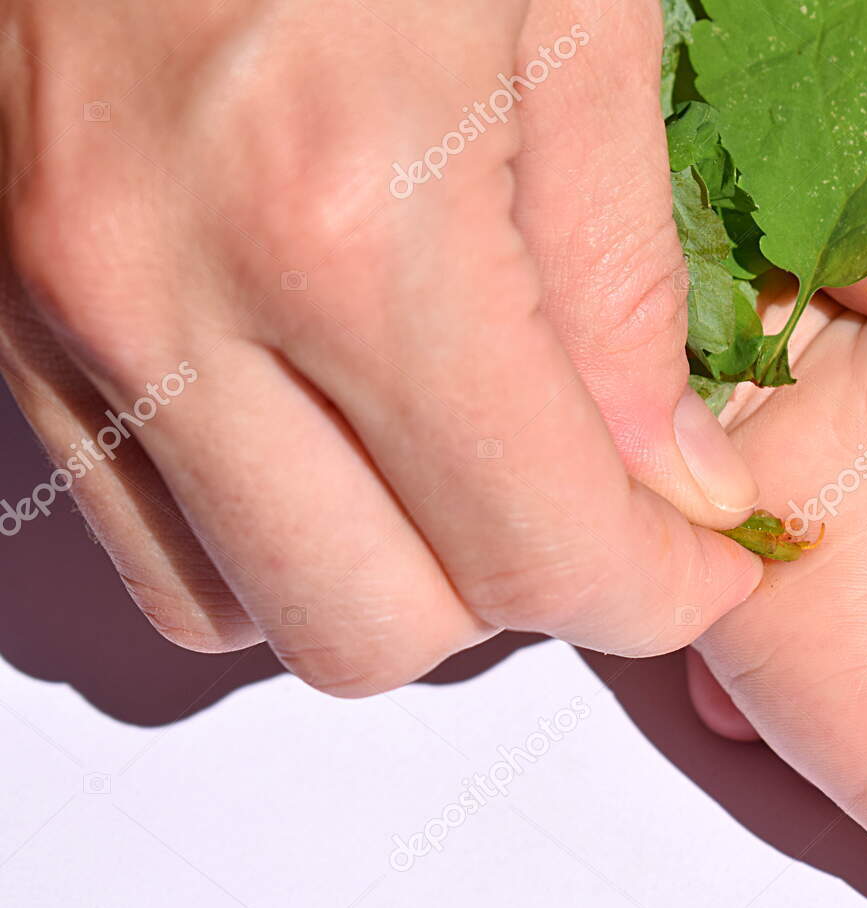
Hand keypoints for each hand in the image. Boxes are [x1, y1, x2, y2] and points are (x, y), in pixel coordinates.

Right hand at [0, 0, 761, 690]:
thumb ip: (618, 268)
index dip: (650, 590)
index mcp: (347, 217)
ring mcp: (56, 309)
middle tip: (591, 509)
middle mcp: (168, 296)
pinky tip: (342, 427)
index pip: (534, 553)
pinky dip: (266, 526)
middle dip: (516, 599)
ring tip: (465, 464)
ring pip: (243, 608)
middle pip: (376, 633)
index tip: (699, 557)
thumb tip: (667, 475)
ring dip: (385, 576)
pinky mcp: (3, 304)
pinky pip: (142, 525)